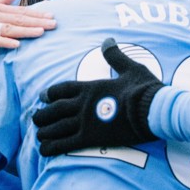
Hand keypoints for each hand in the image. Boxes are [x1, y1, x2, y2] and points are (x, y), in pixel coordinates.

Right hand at [0, 0, 54, 52]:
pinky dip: (3, 42)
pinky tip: (15, 45)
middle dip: (37, 21)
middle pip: (17, 19)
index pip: (19, 11)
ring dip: (25, 31)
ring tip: (42, 32)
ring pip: (7, 28)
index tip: (53, 15)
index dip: (37, 13)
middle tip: (55, 24)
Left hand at [32, 38, 163, 156]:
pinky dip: (52, 147)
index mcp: (90, 87)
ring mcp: (85, 121)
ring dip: (45, 131)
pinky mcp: (90, 138)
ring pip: (56, 127)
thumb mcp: (130, 67)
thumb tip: (108, 40)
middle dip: (43, 114)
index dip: (50, 93)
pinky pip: (65, 144)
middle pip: (54, 109)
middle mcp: (83, 103)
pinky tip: (43, 150)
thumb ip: (115, 55)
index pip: (62, 89)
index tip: (42, 97)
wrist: (153, 109)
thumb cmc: (144, 88)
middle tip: (36, 119)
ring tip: (38, 135)